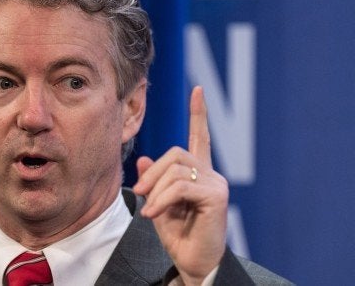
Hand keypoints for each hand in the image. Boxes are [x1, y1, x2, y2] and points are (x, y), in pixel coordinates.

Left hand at [133, 86, 227, 284]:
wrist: (194, 263)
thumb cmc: (179, 236)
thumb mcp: (158, 205)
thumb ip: (153, 183)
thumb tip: (143, 160)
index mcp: (198, 173)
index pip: (199, 137)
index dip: (198, 114)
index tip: (198, 90)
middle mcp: (210, 174)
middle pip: (175, 154)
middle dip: (152, 173)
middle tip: (138, 193)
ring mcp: (216, 184)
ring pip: (176, 170)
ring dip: (155, 191)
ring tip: (149, 210)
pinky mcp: (216, 197)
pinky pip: (181, 187)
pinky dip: (161, 200)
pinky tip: (153, 214)